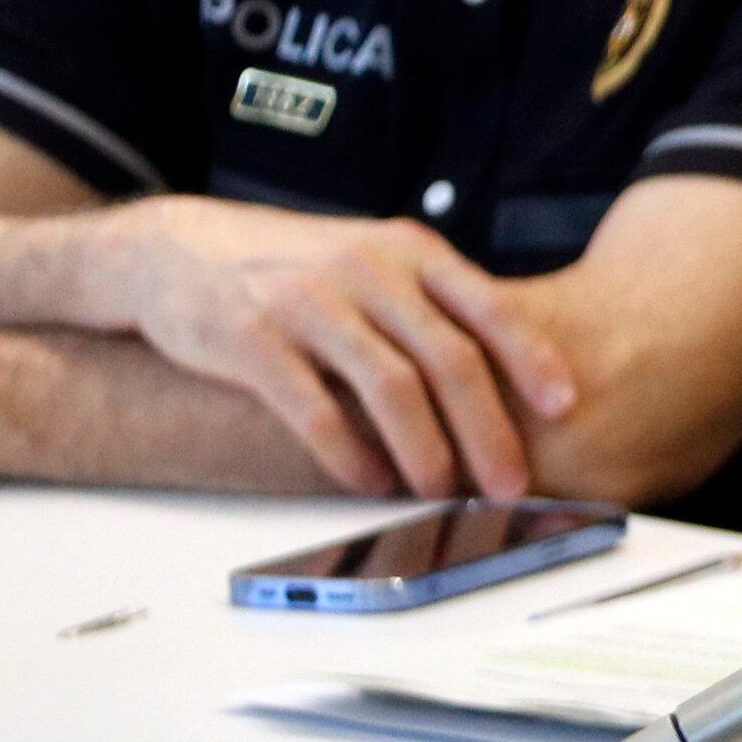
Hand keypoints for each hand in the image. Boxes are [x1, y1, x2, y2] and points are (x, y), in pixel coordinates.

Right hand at [87, 199, 574, 496]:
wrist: (176, 248)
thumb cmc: (295, 267)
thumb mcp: (373, 260)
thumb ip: (432, 303)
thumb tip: (511, 373)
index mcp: (409, 251)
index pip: (487, 307)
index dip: (531, 359)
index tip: (566, 407)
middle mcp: (366, 269)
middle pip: (448, 358)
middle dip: (487, 430)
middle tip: (509, 484)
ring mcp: (308, 301)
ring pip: (388, 386)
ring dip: (425, 450)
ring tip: (443, 493)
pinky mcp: (251, 338)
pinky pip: (313, 407)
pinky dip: (348, 454)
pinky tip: (369, 483)